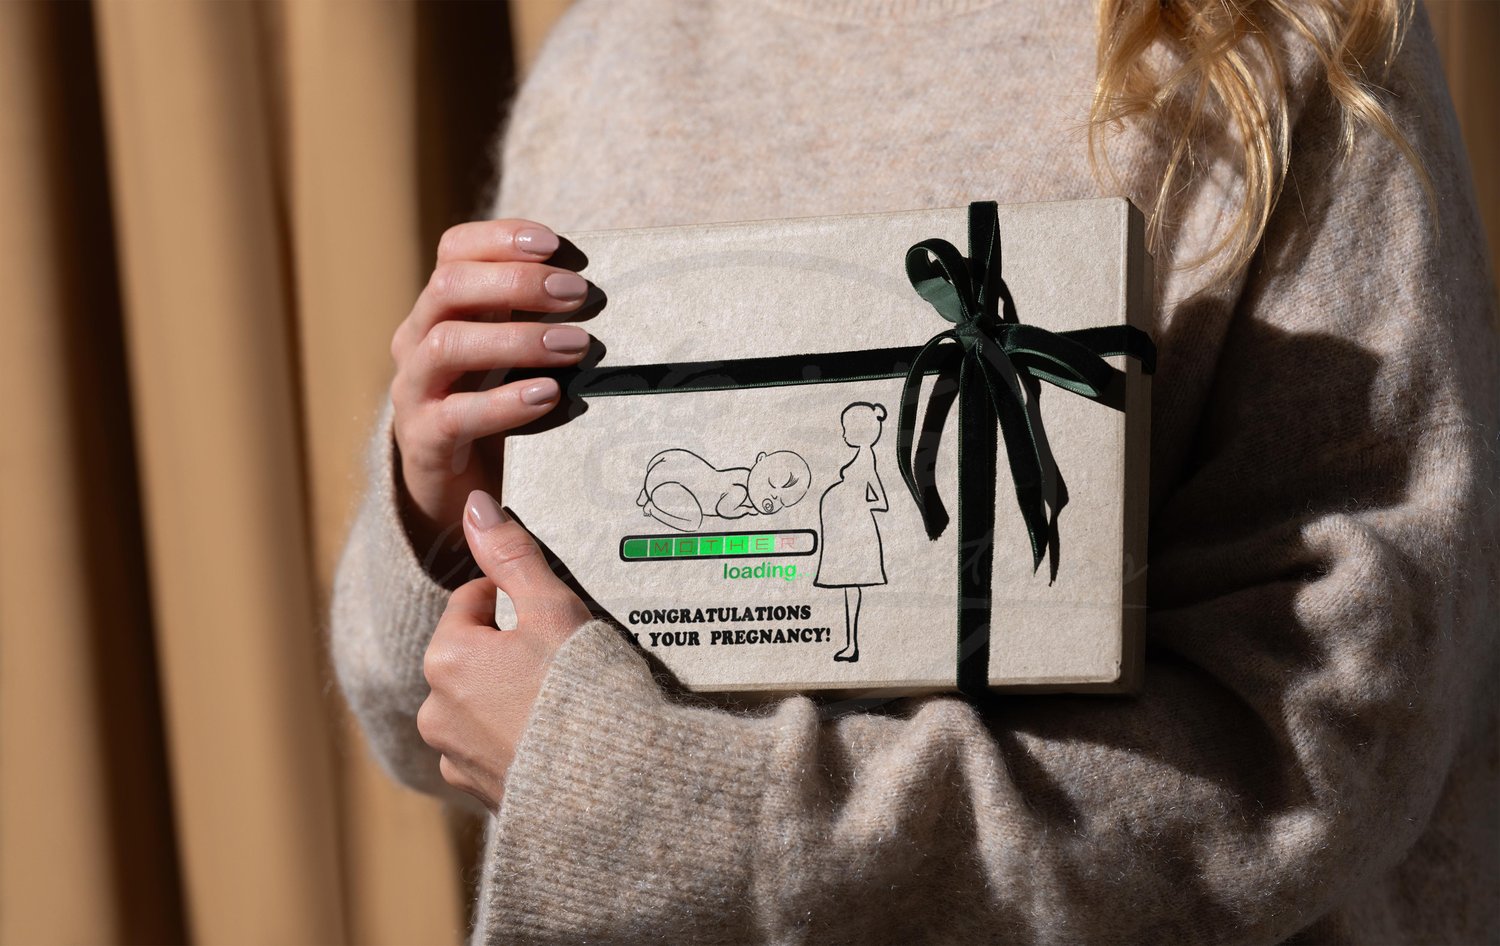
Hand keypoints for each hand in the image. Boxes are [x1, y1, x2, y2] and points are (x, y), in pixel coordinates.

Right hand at [389, 219, 591, 572]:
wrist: (454, 491)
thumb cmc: (494, 408)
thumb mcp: (513, 354)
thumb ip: (538, 317)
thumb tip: (600, 287)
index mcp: (439, 310)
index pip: (453, 251)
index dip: (500, 237)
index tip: (555, 244)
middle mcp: (417, 341)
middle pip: (448, 286)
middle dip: (517, 283)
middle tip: (579, 294)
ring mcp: (414, 390)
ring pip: (447, 344)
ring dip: (517, 339)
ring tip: (576, 345)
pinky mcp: (423, 441)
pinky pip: (456, 414)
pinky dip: (505, 401)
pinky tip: (549, 395)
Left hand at [416, 489, 591, 812]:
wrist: (613, 787)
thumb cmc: (582, 690)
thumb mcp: (552, 608)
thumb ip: (511, 555)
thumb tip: (474, 505)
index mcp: (446, 659)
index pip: (472, 602)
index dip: (517, 600)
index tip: (554, 615)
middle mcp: (435, 711)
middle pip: (472, 655)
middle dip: (509, 651)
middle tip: (562, 658)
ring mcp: (455, 757)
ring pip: (479, 704)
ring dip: (508, 698)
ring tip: (560, 702)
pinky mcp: (479, 792)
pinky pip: (491, 749)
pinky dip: (515, 740)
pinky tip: (553, 739)